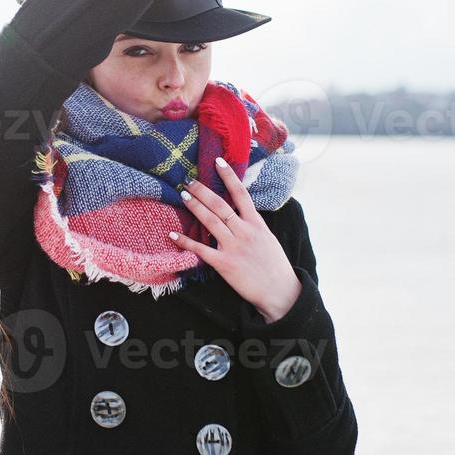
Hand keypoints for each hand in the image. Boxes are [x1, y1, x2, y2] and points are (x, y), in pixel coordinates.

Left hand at [167, 158, 301, 322]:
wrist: (280, 292)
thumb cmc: (275, 266)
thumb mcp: (268, 239)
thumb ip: (253, 225)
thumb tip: (240, 212)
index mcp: (256, 224)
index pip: (241, 194)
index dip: (229, 177)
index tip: (218, 162)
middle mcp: (244, 232)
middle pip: (220, 205)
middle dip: (203, 191)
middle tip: (189, 180)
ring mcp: (234, 247)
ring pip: (210, 221)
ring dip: (195, 207)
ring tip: (183, 195)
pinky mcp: (224, 264)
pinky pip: (201, 250)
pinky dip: (186, 242)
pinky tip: (173, 234)